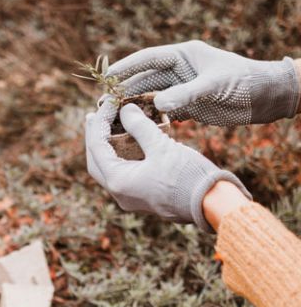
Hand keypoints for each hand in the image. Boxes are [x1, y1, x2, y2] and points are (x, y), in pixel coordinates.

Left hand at [85, 98, 250, 231]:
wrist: (211, 204)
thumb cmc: (187, 175)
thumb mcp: (161, 146)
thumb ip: (140, 126)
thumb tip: (125, 109)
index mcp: (118, 181)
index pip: (96, 146)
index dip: (99, 121)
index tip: (108, 102)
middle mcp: (119, 193)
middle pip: (96, 160)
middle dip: (95, 136)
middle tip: (95, 115)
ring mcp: (129, 197)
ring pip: (109, 169)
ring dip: (107, 147)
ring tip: (109, 126)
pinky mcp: (142, 197)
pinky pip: (123, 174)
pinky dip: (121, 156)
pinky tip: (127, 142)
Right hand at [107, 40, 299, 125]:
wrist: (265, 98)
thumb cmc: (244, 82)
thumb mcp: (214, 85)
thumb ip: (185, 94)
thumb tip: (157, 104)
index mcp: (183, 56)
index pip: (148, 59)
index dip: (127, 67)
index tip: (108, 77)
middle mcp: (178, 71)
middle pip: (144, 80)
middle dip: (124, 91)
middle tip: (104, 104)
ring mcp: (181, 90)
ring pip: (149, 98)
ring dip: (132, 108)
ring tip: (113, 118)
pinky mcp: (185, 107)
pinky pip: (161, 113)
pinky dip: (148, 120)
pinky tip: (134, 129)